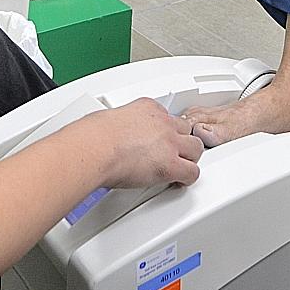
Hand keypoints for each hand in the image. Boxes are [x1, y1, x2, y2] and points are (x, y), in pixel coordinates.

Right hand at [82, 99, 203, 189]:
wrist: (95, 148)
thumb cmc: (93, 137)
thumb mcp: (109, 120)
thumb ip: (119, 126)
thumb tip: (111, 136)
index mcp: (148, 108)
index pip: (167, 117)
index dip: (165, 131)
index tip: (160, 140)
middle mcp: (162, 122)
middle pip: (186, 130)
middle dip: (181, 142)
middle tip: (174, 154)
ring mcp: (169, 143)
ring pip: (195, 148)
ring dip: (188, 159)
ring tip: (180, 167)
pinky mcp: (170, 165)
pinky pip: (192, 172)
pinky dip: (186, 179)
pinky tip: (178, 182)